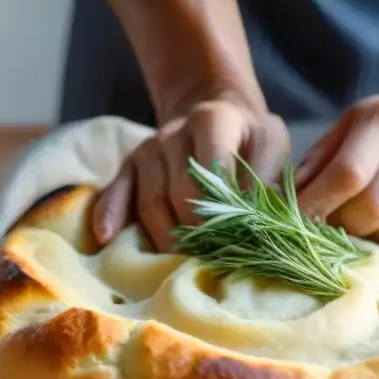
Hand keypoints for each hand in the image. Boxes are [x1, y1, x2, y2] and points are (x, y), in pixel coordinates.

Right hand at [92, 102, 289, 250]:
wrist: (216, 112)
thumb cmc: (249, 139)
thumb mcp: (272, 146)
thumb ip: (270, 180)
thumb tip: (264, 223)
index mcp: (212, 120)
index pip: (211, 174)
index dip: (221, 214)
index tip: (231, 243)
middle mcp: (174, 132)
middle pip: (179, 193)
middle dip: (195, 233)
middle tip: (210, 263)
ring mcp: (148, 150)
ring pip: (151, 202)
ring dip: (165, 239)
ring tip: (181, 266)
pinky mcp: (130, 166)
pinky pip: (116, 192)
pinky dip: (109, 214)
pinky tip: (107, 238)